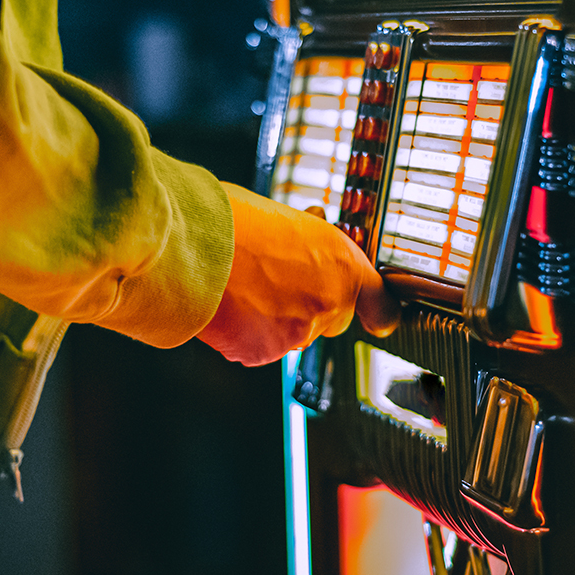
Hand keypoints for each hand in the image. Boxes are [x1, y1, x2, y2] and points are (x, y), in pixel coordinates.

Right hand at [198, 183, 399, 365]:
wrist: (193, 243)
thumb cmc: (236, 221)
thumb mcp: (292, 221)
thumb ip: (312, 245)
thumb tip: (311, 241)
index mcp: (344, 266)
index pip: (381, 303)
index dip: (380, 311)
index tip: (381, 318)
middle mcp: (329, 303)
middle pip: (332, 319)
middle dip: (311, 306)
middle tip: (277, 280)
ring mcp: (298, 333)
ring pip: (294, 335)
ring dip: (276, 319)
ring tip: (244, 285)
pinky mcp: (264, 353)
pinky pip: (261, 348)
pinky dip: (247, 334)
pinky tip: (230, 306)